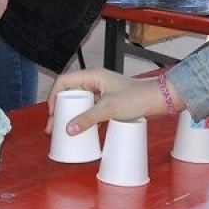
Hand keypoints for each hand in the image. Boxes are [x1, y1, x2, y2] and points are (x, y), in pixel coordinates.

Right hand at [46, 68, 173, 135]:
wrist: (158, 100)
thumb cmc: (137, 97)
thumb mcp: (109, 108)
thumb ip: (88, 119)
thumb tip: (68, 129)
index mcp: (93, 76)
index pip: (64, 81)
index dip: (53, 96)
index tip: (51, 113)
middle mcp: (95, 82)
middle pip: (69, 94)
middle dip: (59, 110)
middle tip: (52, 127)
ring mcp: (102, 92)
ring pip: (79, 103)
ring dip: (70, 116)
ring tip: (62, 132)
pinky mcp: (109, 102)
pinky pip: (90, 110)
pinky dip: (83, 119)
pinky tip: (80, 131)